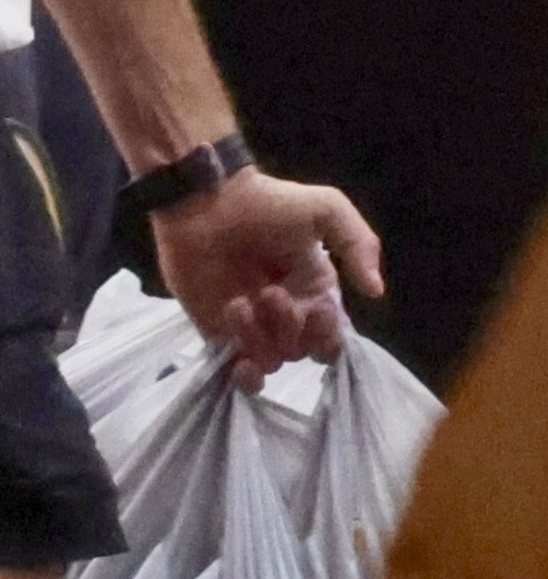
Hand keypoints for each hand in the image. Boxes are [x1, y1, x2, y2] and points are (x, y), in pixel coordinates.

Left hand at [152, 166, 383, 391]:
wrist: (202, 201)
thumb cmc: (265, 204)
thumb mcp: (325, 208)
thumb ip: (358, 243)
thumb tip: (375, 290)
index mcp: (315, 292)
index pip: (332, 335)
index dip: (327, 332)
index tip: (316, 308)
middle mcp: (287, 315)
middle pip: (302, 351)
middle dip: (290, 328)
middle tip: (270, 292)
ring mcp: (252, 328)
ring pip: (272, 361)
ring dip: (259, 339)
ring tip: (238, 304)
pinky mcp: (218, 334)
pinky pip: (239, 373)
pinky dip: (246, 377)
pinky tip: (241, 363)